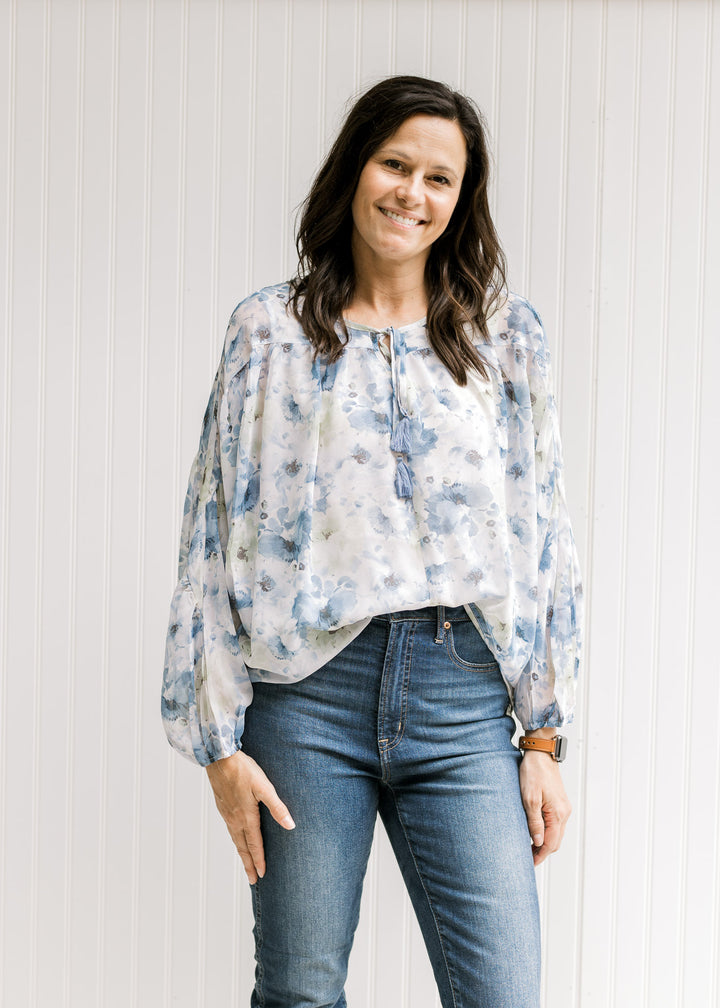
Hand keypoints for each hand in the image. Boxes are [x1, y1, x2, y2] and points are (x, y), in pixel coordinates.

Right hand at [205, 750, 294, 883]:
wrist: (219, 758)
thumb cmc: (243, 770)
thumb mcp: (264, 788)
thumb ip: (277, 807)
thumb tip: (291, 825)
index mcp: (246, 817)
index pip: (255, 845)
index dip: (259, 860)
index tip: (262, 875)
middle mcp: (234, 819)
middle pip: (242, 847)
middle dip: (248, 864)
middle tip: (252, 880)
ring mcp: (226, 813)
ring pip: (235, 839)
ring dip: (241, 853)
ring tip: (245, 863)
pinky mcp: (222, 806)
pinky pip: (229, 829)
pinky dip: (235, 840)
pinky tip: (236, 837)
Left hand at [519, 750, 570, 865]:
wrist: (540, 753)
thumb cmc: (533, 773)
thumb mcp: (529, 799)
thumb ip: (534, 822)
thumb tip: (539, 842)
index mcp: (558, 813)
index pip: (551, 843)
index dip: (540, 856)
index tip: (530, 863)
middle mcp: (564, 812)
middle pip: (556, 841)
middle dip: (543, 852)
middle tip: (527, 858)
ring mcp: (563, 807)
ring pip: (556, 833)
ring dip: (545, 842)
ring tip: (529, 847)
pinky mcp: (559, 802)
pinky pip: (555, 823)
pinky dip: (547, 832)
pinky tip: (536, 832)